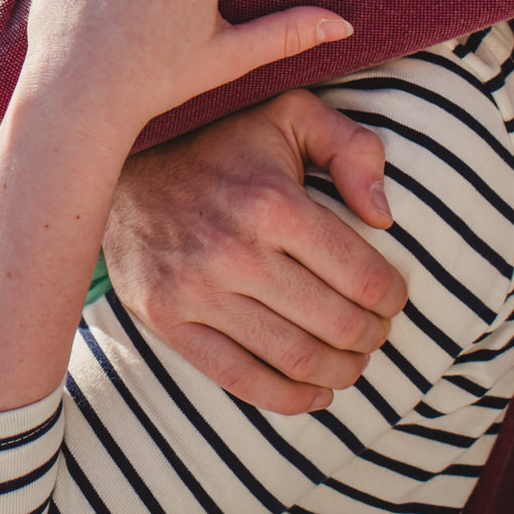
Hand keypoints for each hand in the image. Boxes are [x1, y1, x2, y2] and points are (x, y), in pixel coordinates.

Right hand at [101, 92, 409, 414]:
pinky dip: (289, 399)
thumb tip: (383, 218)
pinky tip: (314, 391)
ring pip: (295, 359)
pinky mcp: (165, 318)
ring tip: (350, 360)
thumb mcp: (291, 114)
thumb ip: (352, 148)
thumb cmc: (221, 141)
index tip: (392, 297)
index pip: (363, 277)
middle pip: (336, 325)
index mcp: (272, 202)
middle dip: (371, 336)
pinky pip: (241, 380)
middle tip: (375, 331)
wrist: (120, 161)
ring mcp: (196, 290)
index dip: (392, 297)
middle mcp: (234, 250)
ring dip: (340, 371)